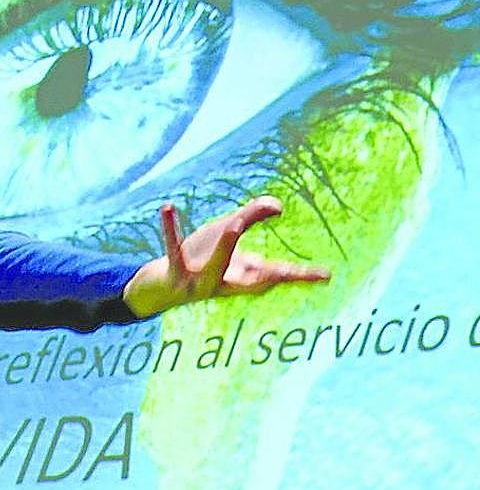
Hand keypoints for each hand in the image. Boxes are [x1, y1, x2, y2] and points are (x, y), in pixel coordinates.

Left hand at [122, 196, 329, 318]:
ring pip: (214, 266)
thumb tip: (277, 205)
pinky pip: (172, 248)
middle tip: (288, 270)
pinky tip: (168, 207)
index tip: (327, 276)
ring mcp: (199, 281)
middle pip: (251, 282)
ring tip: (233, 223)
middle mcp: (224, 283)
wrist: (162, 284)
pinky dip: (170, 228)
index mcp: (242, 277)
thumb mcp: (226, 233)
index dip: (301, 277)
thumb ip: (251, 216)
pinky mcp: (174, 272)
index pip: (277, 276)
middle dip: (270, 276)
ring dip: (224, 246)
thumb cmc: (201, 257)